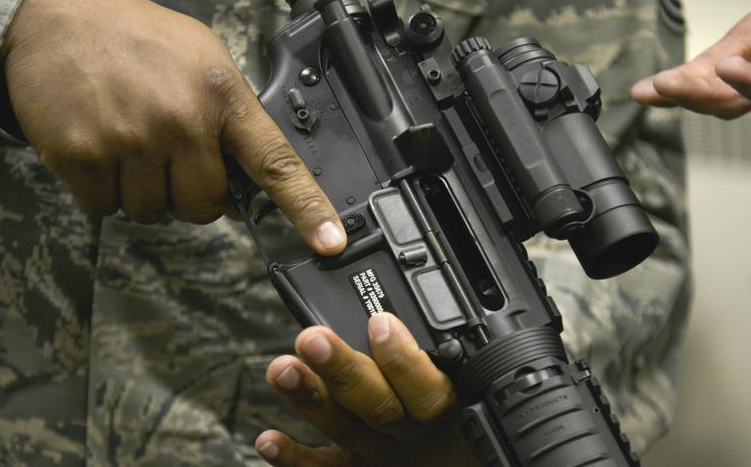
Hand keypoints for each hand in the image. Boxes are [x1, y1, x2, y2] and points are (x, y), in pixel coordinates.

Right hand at [2, 0, 344, 253]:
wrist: (54, 15)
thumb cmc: (137, 38)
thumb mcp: (203, 61)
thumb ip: (229, 123)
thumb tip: (244, 196)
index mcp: (221, 95)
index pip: (275, 162)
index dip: (307, 207)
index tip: (329, 242)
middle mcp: (181, 120)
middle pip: (205, 206)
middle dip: (191, 193)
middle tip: (169, 154)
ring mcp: (130, 140)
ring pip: (152, 212)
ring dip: (143, 192)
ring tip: (129, 141)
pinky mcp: (81, 157)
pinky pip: (105, 209)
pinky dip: (103, 190)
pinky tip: (99, 146)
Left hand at [254, 313, 478, 466]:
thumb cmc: (475, 433)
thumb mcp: (483, 395)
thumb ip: (458, 355)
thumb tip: (441, 300)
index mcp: (452, 413)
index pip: (431, 393)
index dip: (405, 362)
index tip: (380, 321)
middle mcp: (415, 439)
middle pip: (380, 407)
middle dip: (342, 370)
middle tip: (311, 338)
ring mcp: (385, 458)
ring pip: (346, 429)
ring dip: (310, 398)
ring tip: (281, 368)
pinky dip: (294, 460)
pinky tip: (266, 439)